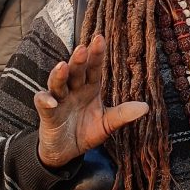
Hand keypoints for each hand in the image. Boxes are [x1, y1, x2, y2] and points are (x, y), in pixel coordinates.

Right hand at [34, 35, 148, 167]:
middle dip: (78, 60)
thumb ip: (123, 115)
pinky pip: (43, 103)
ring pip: (57, 82)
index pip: (94, 68)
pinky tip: (51, 101)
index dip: (96, 54)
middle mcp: (74, 90)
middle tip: (83, 48)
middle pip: (76, 71)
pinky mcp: (47, 113)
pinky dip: (45, 101)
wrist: (66, 151)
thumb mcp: (107, 124)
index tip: (100, 38)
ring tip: (63, 66)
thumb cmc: (86, 132)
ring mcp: (59, 99)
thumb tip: (146, 107)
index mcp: (90, 88)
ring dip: (59, 74)